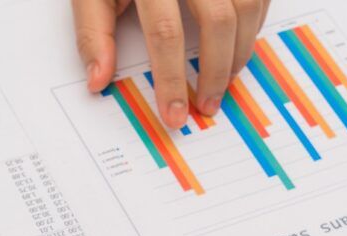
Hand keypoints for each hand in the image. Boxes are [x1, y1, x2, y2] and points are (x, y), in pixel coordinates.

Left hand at [73, 0, 270, 128]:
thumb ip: (93, 31)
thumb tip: (97, 81)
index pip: (165, 33)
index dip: (171, 80)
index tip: (174, 115)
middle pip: (218, 22)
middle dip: (215, 72)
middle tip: (207, 105)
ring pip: (246, 6)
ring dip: (239, 52)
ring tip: (223, 80)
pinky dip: (252, 24)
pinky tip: (236, 45)